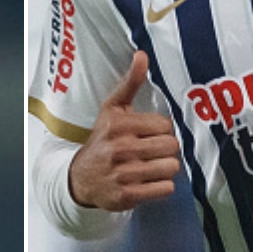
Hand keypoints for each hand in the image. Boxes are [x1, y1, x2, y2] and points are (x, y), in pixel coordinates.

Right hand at [68, 51, 180, 210]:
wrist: (81, 178)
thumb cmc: (103, 139)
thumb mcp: (112, 109)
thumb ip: (130, 82)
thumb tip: (142, 55)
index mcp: (118, 125)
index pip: (165, 125)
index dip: (161, 130)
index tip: (150, 133)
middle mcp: (120, 149)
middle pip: (171, 146)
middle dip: (166, 149)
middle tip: (154, 150)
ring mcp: (123, 174)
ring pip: (171, 168)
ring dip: (166, 167)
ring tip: (152, 165)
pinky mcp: (127, 196)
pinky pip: (165, 188)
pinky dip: (162, 185)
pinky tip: (149, 180)